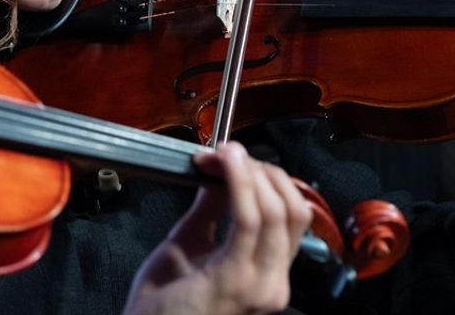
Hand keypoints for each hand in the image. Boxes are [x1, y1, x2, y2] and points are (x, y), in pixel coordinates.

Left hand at [123, 141, 311, 314]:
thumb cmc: (162, 301)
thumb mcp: (192, 242)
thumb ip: (212, 209)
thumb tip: (221, 172)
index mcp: (267, 275)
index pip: (291, 217)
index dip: (269, 178)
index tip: (233, 157)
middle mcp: (273, 283)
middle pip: (292, 210)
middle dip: (264, 171)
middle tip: (230, 154)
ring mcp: (259, 284)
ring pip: (275, 212)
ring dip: (249, 173)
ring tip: (226, 153)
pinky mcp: (235, 280)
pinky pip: (248, 221)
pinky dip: (237, 185)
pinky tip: (221, 166)